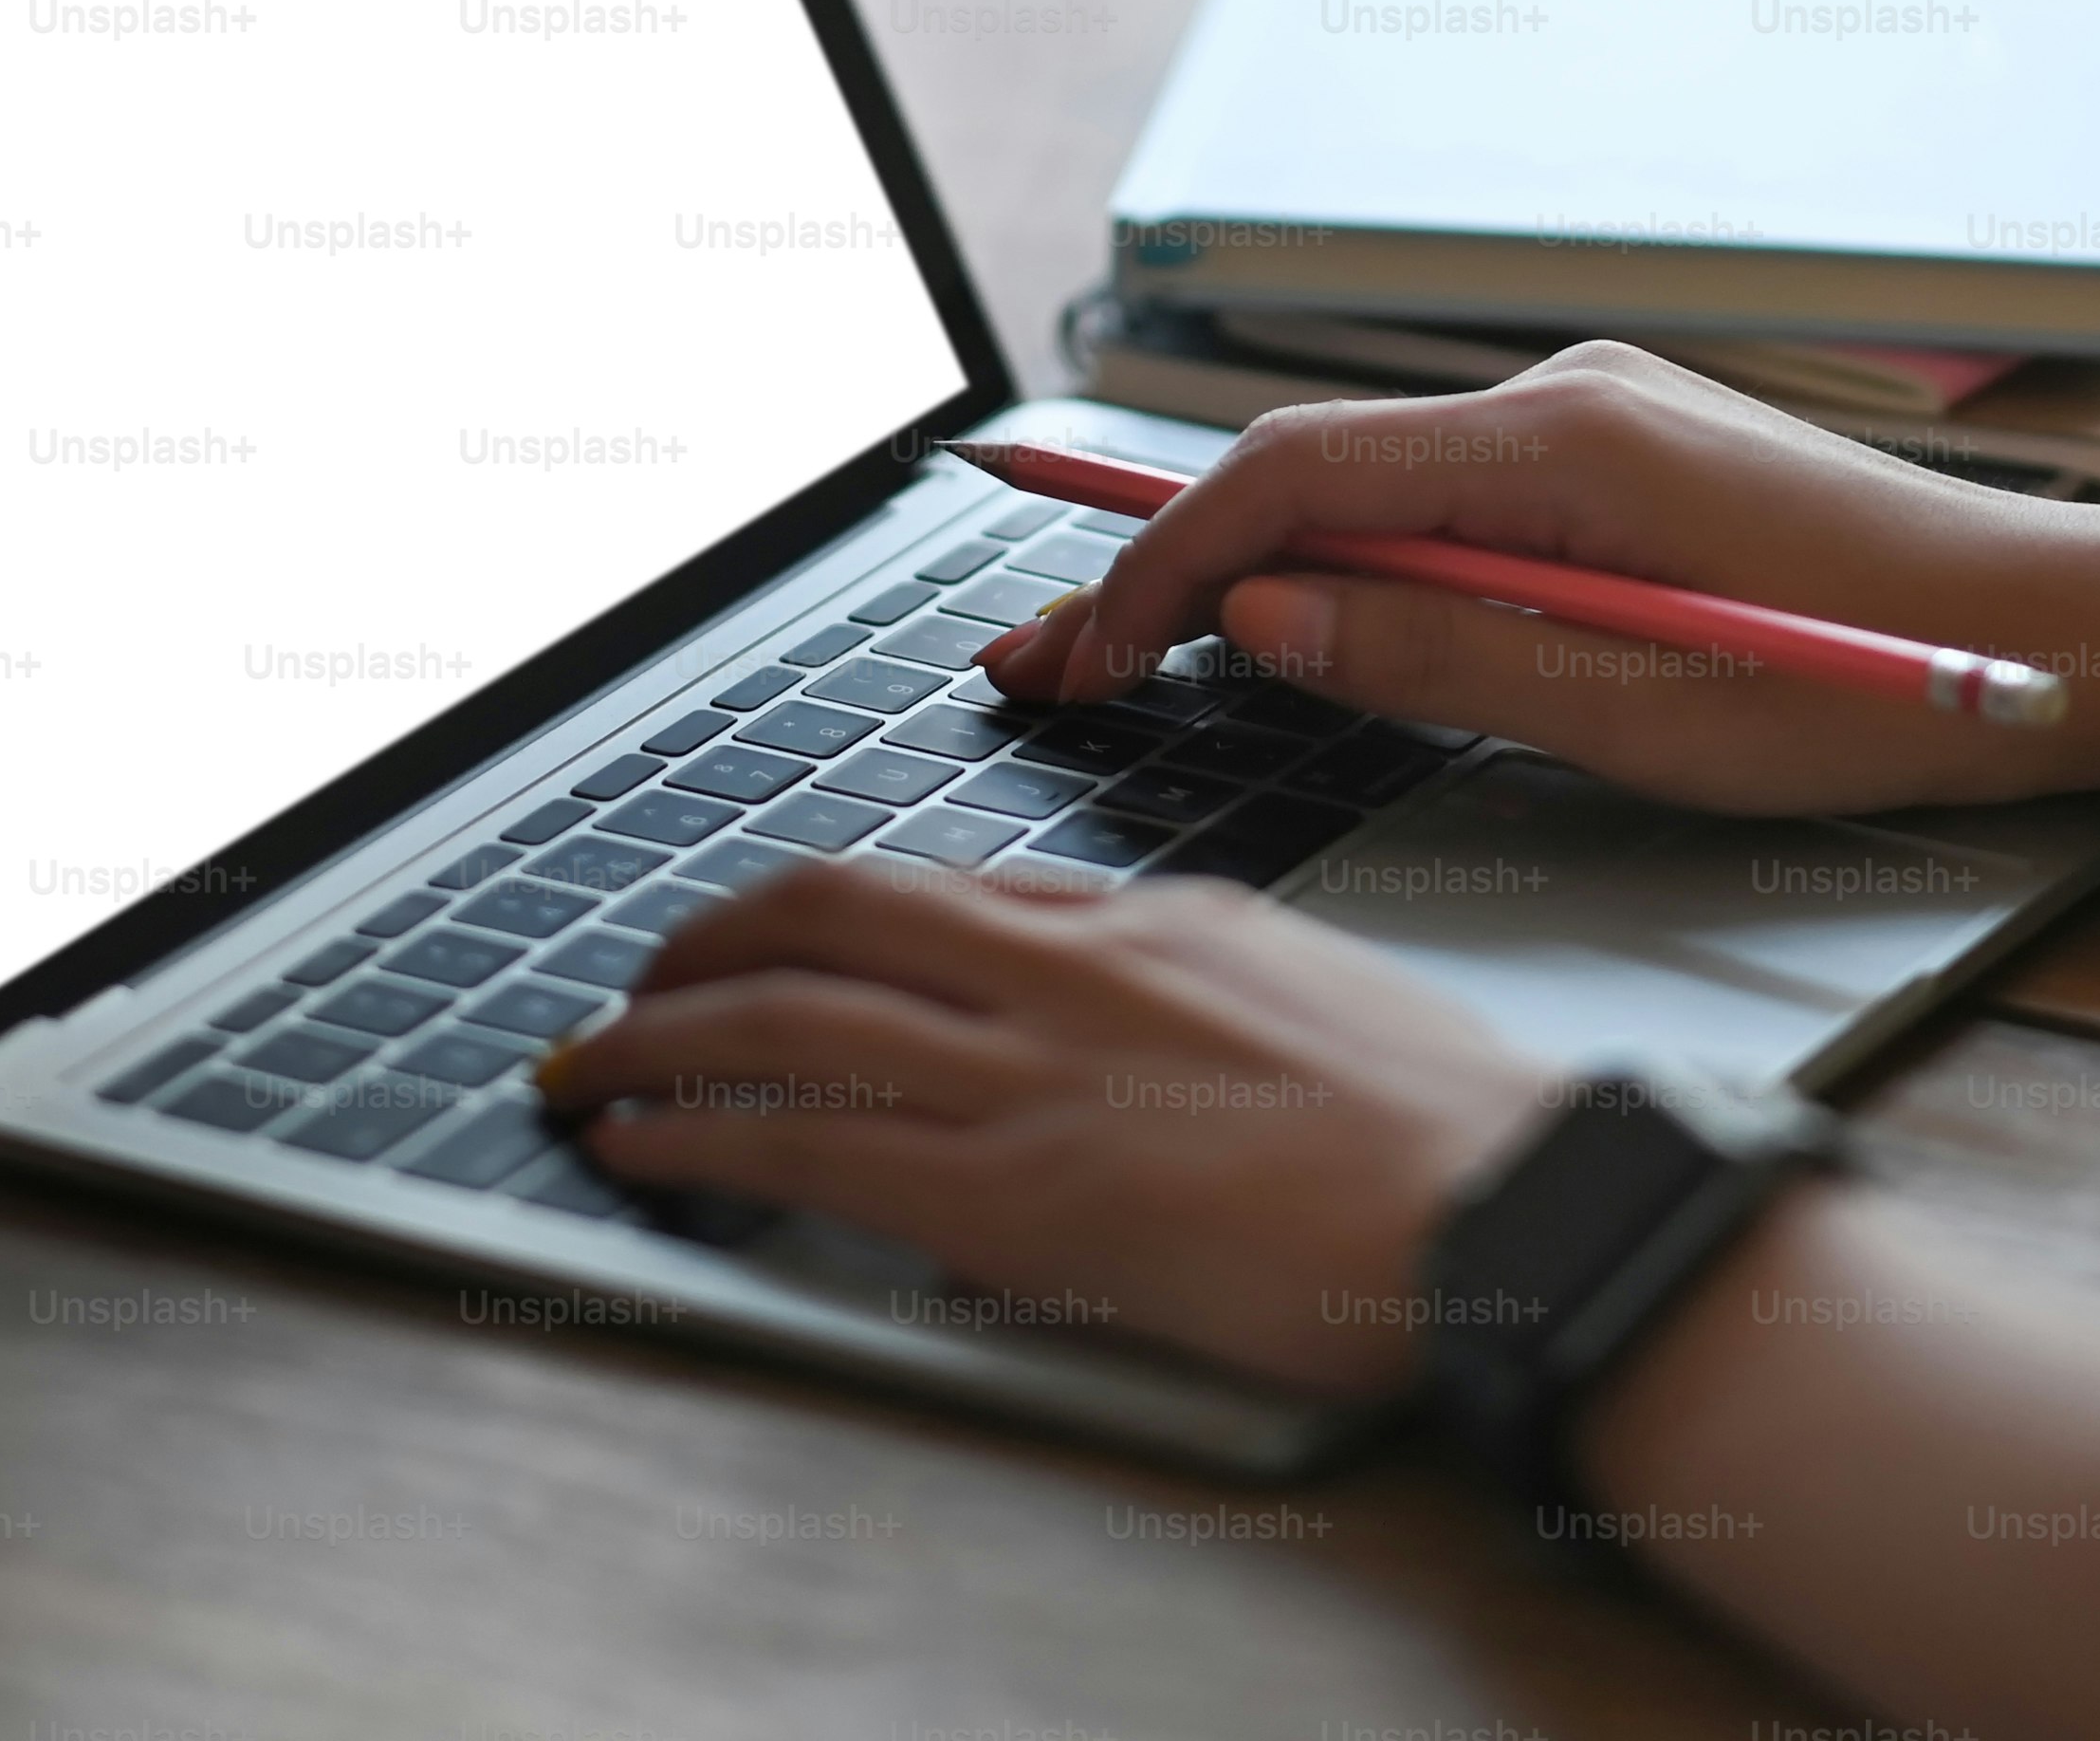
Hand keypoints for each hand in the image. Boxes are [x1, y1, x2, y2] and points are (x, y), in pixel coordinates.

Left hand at [535, 862, 1561, 1395]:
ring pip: (791, 1018)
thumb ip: (1188, 1009)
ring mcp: (1036, 1076)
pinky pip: (810, 1145)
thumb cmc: (1449, 1137)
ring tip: (592, 1065)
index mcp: (1156, 920)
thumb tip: (1104, 1045)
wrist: (1506, 1205)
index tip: (779, 943)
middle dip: (709, 939)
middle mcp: (1075, 973)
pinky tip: (643, 1145)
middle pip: (835, 912)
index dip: (834, 918)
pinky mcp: (1017, 1193)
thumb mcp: (1306, 1009)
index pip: (950, 894)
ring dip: (662, 1038)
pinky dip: (698, 1134)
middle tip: (640, 981)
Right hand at [985, 344, 2091, 814]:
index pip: (1291, 479)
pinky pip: (1446, 498)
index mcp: (1557, 444)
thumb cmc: (1877, 692)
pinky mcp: (1627, 462)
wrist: (2057, 636)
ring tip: (1136, 655)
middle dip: (1167, 568)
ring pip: (1372, 484)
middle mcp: (1563, 398)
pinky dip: (1351, 557)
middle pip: (1310, 469)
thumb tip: (1262, 620)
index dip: (1161, 570)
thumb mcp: (1634, 716)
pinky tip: (1296, 623)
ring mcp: (1597, 421)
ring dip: (1252, 566)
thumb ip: (1434, 658)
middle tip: (1048, 664)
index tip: (1084, 659)